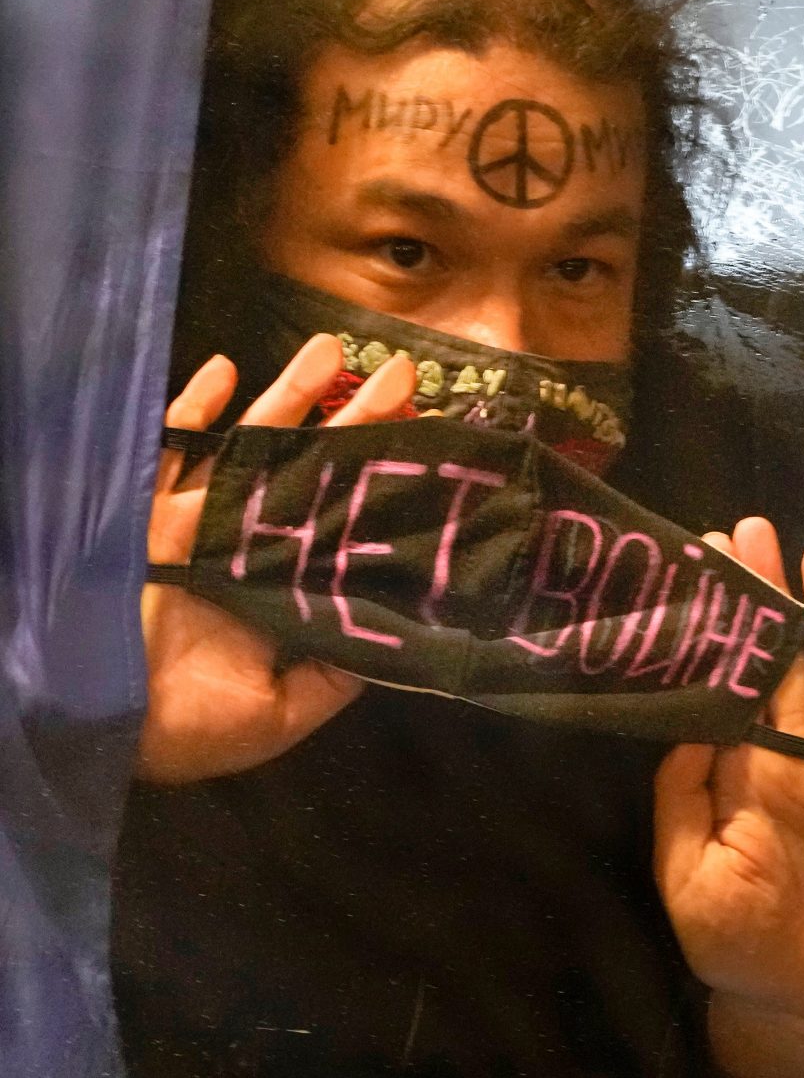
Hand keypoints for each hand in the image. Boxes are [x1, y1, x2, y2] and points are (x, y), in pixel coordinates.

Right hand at [137, 335, 418, 784]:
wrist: (95, 725)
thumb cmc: (190, 728)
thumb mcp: (283, 712)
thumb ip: (337, 675)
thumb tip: (400, 640)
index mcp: (286, 587)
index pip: (349, 520)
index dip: (385, 482)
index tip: (433, 443)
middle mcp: (250, 546)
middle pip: (313, 467)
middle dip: (356, 420)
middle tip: (405, 374)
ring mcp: (198, 524)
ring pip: (252, 445)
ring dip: (289, 396)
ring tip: (333, 349)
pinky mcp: (144, 515)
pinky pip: (169, 450)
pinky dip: (193, 410)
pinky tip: (223, 368)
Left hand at [653, 517, 803, 1077]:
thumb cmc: (737, 947)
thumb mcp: (688, 875)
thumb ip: (686, 798)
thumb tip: (693, 721)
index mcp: (746, 774)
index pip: (734, 682)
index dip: (725, 627)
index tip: (707, 565)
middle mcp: (801, 761)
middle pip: (789, 665)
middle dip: (773, 601)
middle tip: (753, 531)